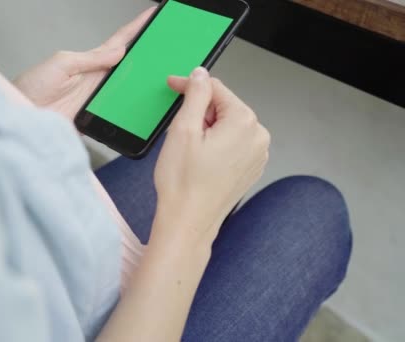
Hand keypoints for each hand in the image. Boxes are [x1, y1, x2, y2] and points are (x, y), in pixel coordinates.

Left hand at [13, 7, 155, 119]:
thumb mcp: (61, 64)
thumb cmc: (31, 88)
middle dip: (150, 53)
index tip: (154, 14)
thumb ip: (90, 59)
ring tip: (164, 71)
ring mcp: (97, 100)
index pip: (119, 41)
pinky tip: (145, 108)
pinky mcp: (96, 119)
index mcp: (89, 62)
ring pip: (128, 89)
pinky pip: (119, 114)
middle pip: (130, 65)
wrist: (20, 118)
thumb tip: (118, 52)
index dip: (137, 27)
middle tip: (169, 42)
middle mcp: (96, 80)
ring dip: (145, 82)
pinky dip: (133, 110)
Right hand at [153, 67, 269, 244]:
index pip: (215, 88)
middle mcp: (258, 137)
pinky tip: (199, 160)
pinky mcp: (250, 168)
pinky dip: (215, 144)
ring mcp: (257, 154)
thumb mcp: (183, 129)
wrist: (188, 222)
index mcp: (244, 122)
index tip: (172, 86)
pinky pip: (232, 143)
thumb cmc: (184, 183)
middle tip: (178, 131)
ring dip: (206, 128)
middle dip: (199, 112)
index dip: (189, 85)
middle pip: (223, 107)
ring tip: (188, 150)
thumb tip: (200, 75)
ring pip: (227, 125)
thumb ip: (195, 95)